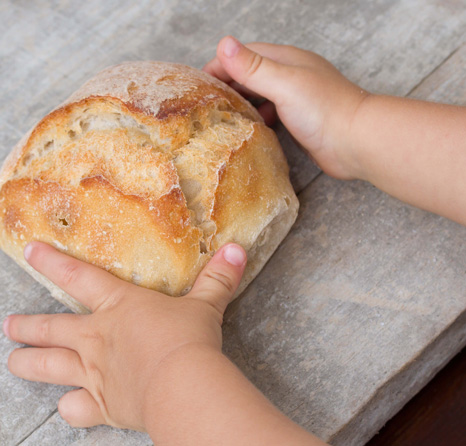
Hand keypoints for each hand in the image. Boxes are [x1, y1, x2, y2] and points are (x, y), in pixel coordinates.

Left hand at [3, 241, 245, 430]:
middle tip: (10, 324)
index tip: (30, 251)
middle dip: (28, 326)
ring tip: (14, 360)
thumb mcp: (206, 305)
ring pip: (48, 367)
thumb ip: (218, 278)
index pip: (79, 277)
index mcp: (119, 308)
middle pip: (51, 329)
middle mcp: (97, 340)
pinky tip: (68, 407)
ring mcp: (94, 374)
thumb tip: (237, 250)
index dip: (52, 262)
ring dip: (28, 362)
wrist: (181, 385)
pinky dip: (69, 408)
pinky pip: (75, 409)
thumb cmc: (189, 340)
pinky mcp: (102, 406)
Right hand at [203, 36, 369, 179]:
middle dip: (231, 84)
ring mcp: (301, 100)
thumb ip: (253, 66)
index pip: (247, 54)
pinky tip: (253, 128)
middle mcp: (295, 77)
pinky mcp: (304, 123)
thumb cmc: (324, 110)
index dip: (223, 64)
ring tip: (224, 115)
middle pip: (255, 75)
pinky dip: (261, 119)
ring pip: (265, 96)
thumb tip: (223, 43)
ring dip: (245, 102)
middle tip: (207, 101)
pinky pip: (276, 116)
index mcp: (289, 60)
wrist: (358, 142)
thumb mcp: (283, 83)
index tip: (201, 81)